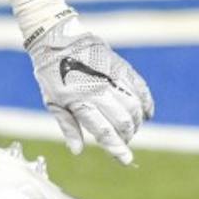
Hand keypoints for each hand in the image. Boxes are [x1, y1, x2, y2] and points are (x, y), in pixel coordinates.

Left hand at [26, 15, 153, 164]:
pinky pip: (140, 87)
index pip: (103, 130)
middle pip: (123, 120)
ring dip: (136, 122)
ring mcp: (110, 76)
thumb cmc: (51, 73)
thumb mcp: (52, 101)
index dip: (117, 148)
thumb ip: (67, 126)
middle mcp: (97, 89)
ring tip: (130, 126)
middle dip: (126, 135)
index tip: (126, 160)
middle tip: (123, 139)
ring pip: (134, 106)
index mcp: (78, 100)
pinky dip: (146, 102)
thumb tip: (77, 151)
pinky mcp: (119, 65)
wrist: (55, 38)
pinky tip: (145, 112)